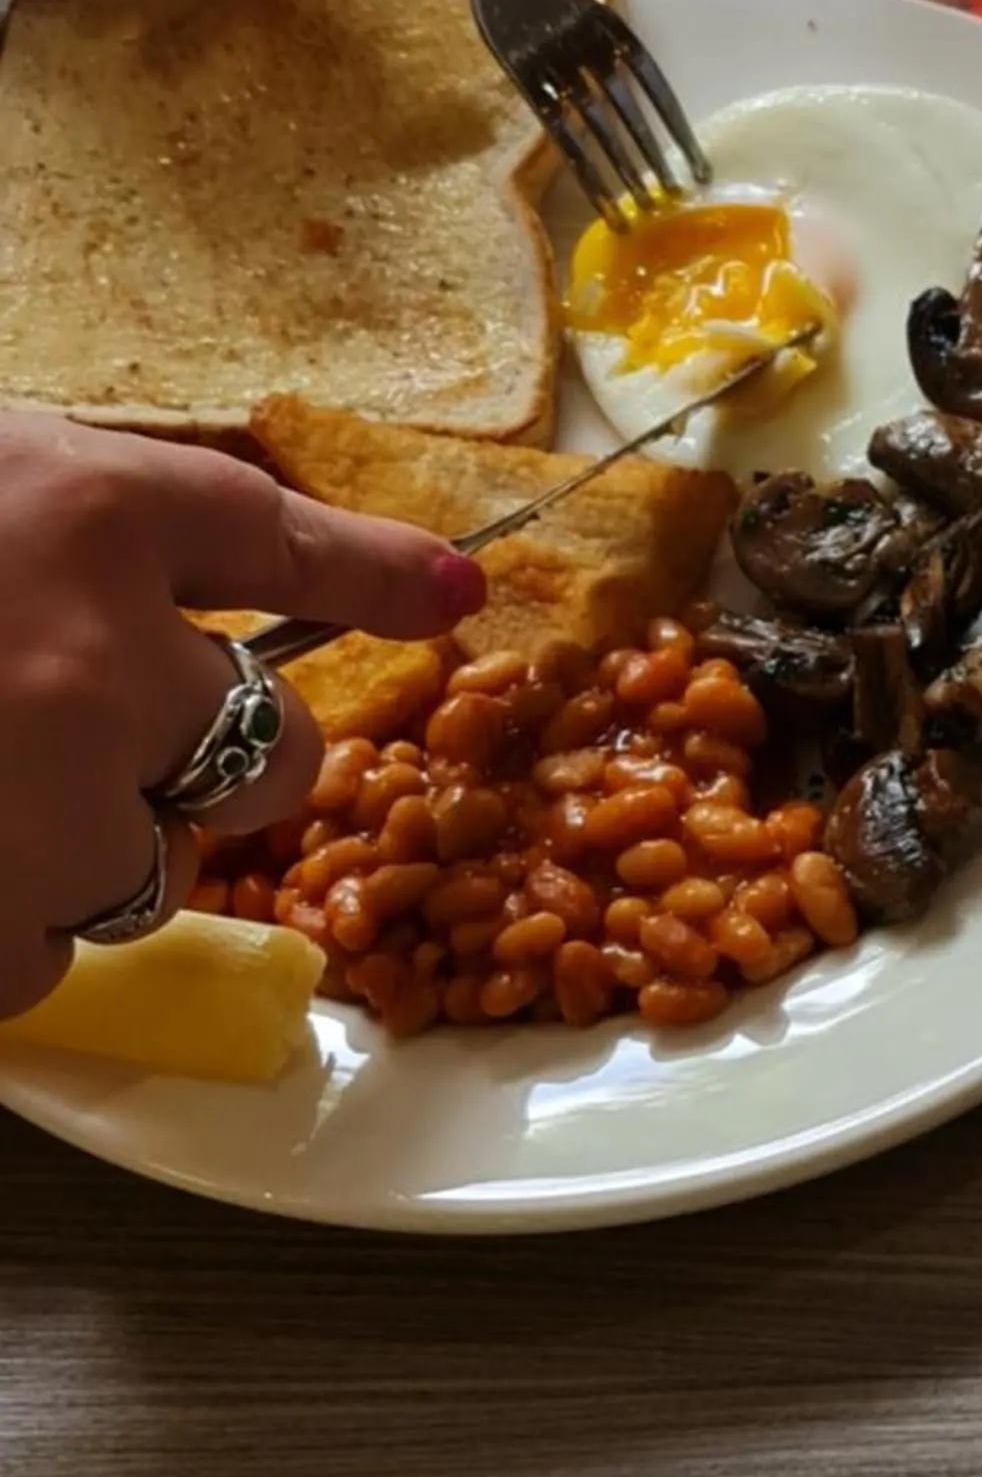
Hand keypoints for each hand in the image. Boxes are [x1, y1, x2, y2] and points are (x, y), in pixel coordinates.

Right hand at [0, 414, 484, 1018]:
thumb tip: (231, 565)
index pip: (279, 540)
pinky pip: (30, 963)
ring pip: (146, 873)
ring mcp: (28, 803)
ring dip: (78, 853)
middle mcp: (91, 659)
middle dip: (217, 760)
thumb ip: (79, 514)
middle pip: (268, 754)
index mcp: (84, 513)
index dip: (372, 574)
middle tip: (106, 736)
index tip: (445, 600)